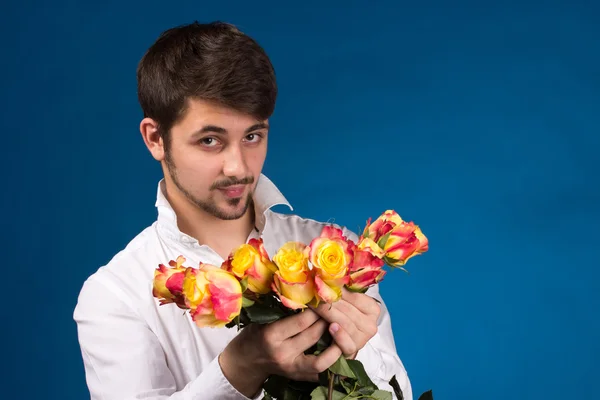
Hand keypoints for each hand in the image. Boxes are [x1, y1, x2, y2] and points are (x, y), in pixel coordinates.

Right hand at [219, 309, 342, 396]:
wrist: (247, 360)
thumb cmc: (256, 333)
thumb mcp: (264, 317)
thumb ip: (285, 308)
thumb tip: (310, 292)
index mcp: (271, 335)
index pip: (301, 321)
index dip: (317, 309)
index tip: (325, 299)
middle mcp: (282, 354)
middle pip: (313, 336)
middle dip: (328, 320)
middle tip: (337, 309)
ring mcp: (291, 368)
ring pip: (322, 359)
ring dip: (335, 343)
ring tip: (340, 329)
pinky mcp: (298, 377)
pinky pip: (322, 373)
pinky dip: (333, 362)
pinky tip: (339, 349)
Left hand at [310, 287, 380, 358]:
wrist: (341, 340)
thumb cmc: (342, 316)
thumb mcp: (345, 302)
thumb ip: (341, 291)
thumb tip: (326, 274)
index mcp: (372, 309)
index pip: (354, 297)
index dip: (337, 289)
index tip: (322, 282)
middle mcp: (371, 324)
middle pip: (348, 310)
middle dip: (329, 300)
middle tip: (313, 292)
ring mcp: (363, 338)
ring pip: (345, 323)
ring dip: (327, 313)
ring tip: (314, 305)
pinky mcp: (353, 350)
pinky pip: (347, 343)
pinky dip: (339, 335)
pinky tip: (331, 327)